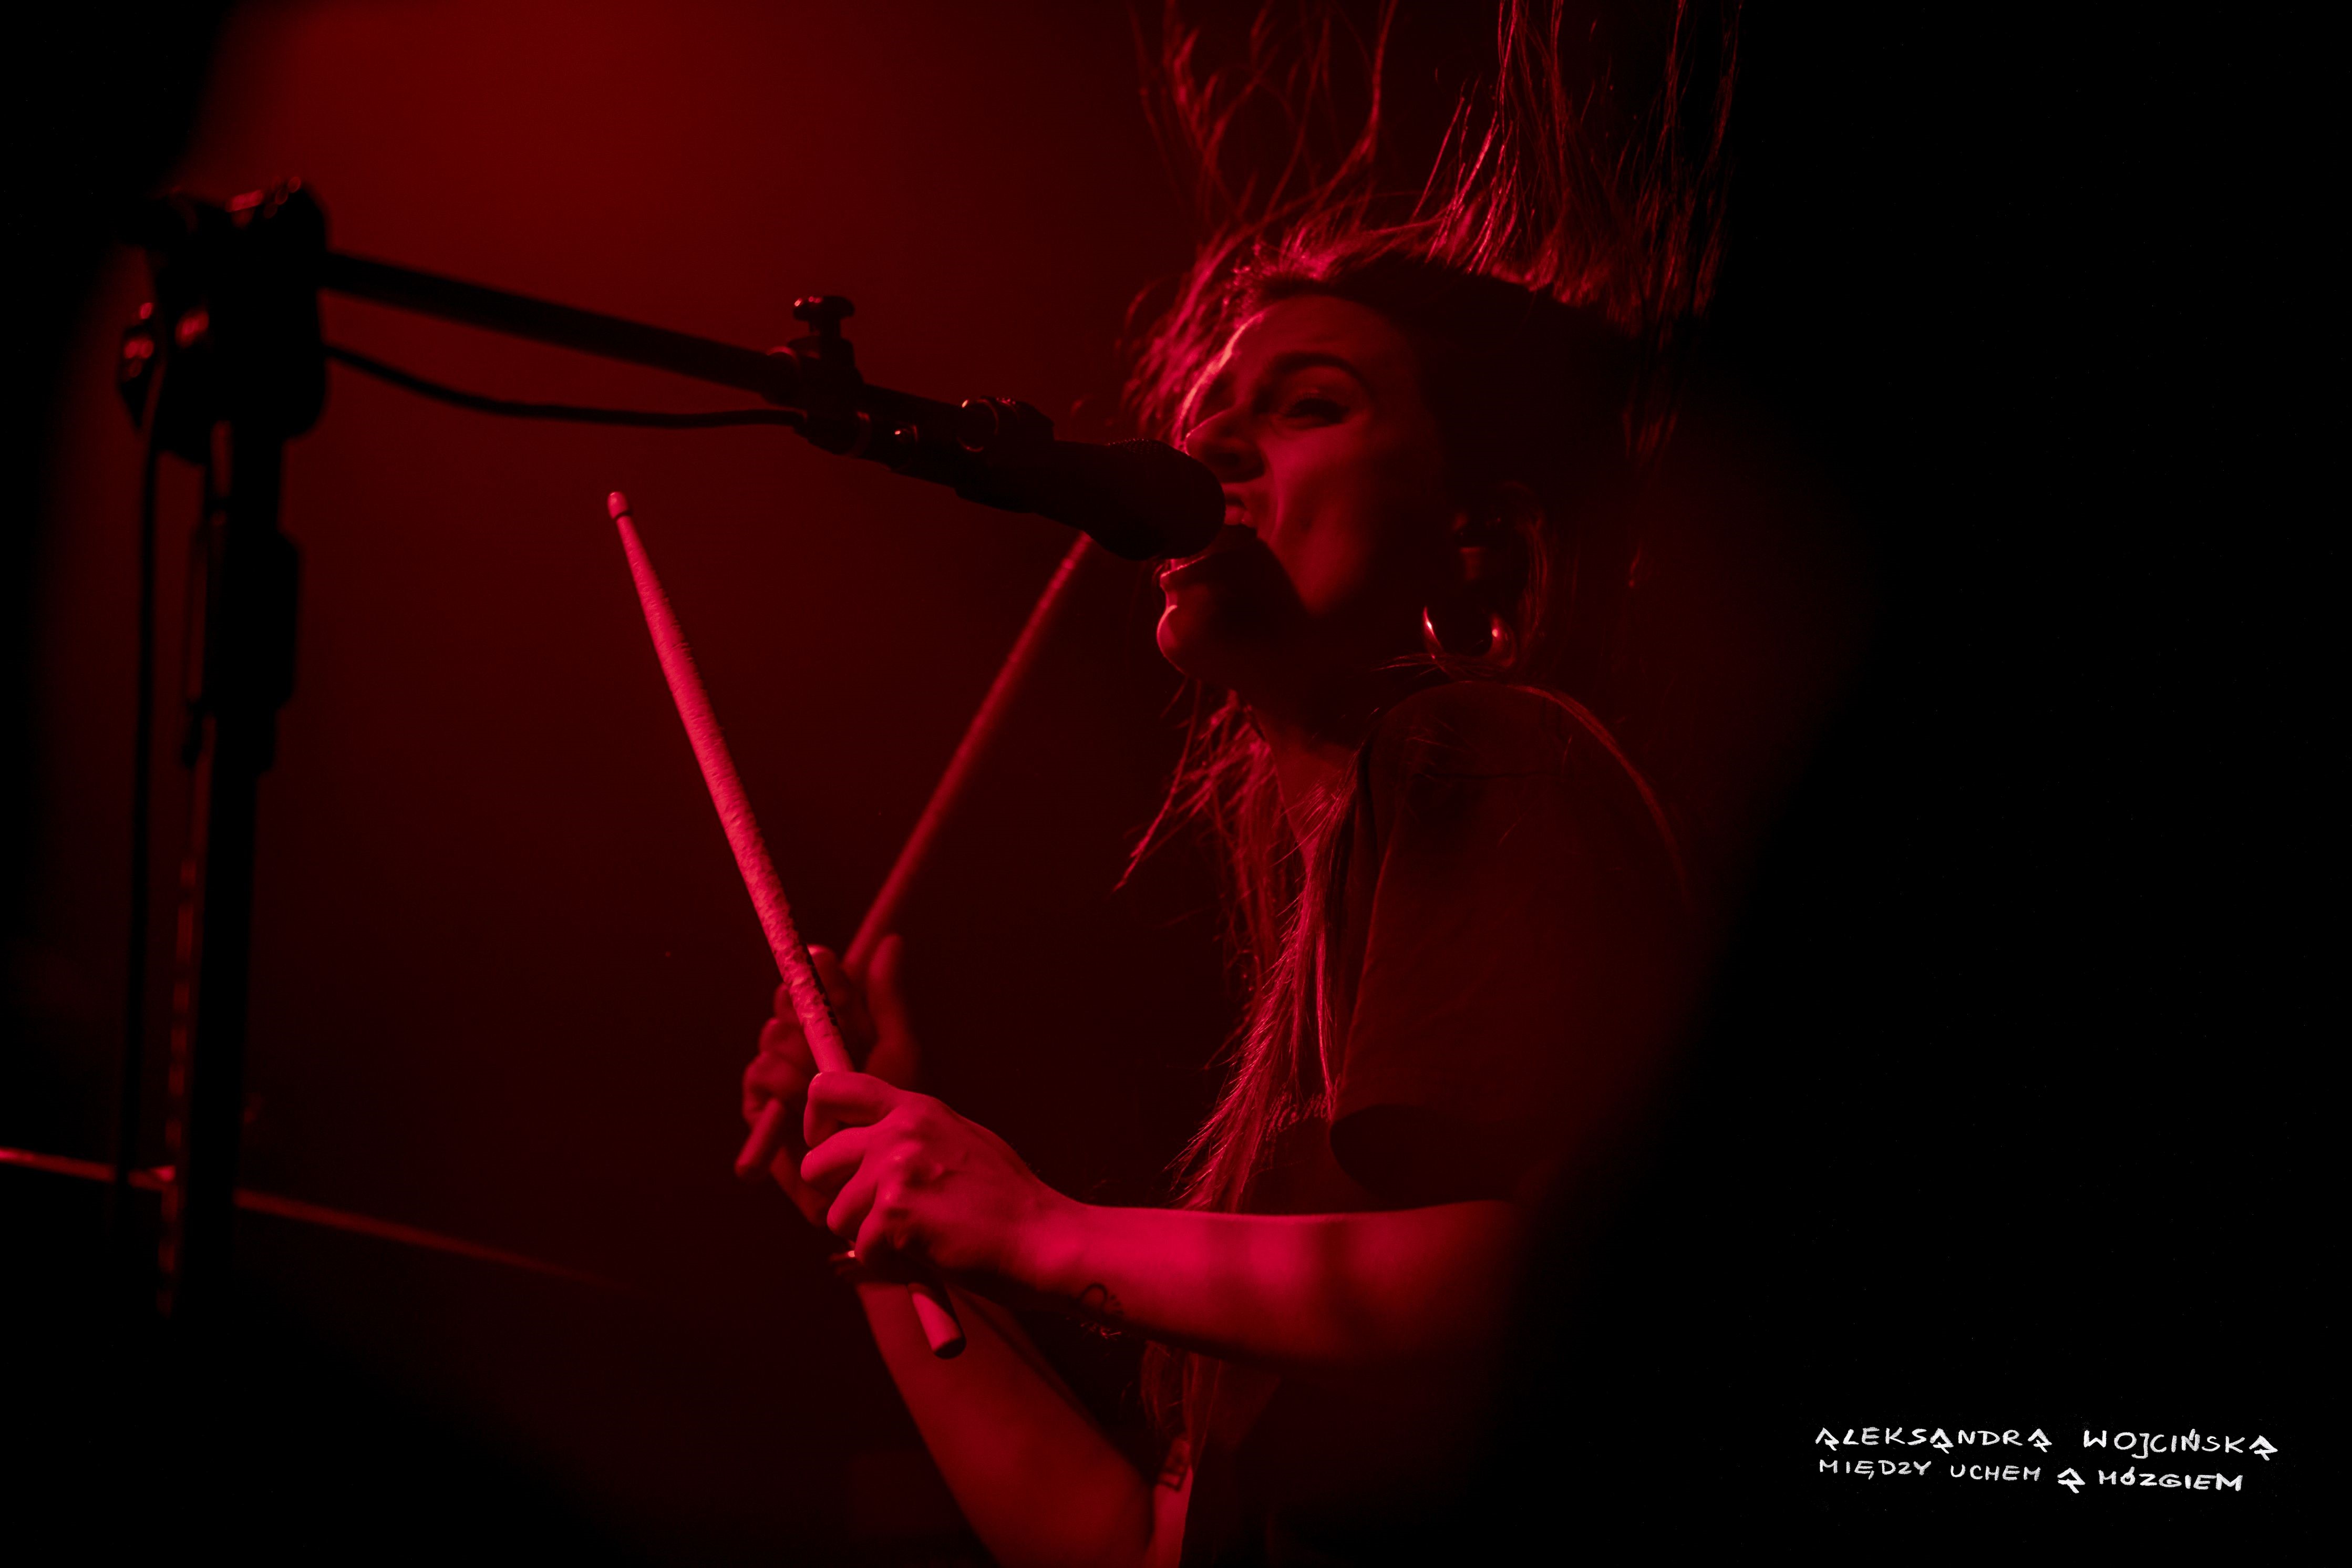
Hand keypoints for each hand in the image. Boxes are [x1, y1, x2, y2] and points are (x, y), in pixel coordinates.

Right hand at [737, 934, 917, 1223]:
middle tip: (830, 1031)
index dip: (820, 967)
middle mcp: (804, 1039)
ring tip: (826, 1084)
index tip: (830, 962)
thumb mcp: (899, 1049)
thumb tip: (889, 940)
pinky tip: (805, 1105)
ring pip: (773, 1034)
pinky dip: (783, 1086)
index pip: (815, 976)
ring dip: (801, 1056)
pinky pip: (759, 1074)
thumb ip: (888, 998)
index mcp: (837, 1021)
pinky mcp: (760, 1103)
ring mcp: (780, 1070)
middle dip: (807, 1010)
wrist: (872, 1173)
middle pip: (786, 998)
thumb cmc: (890, 1115)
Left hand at [799, 1072, 1071, 1284]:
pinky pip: (862, 1251)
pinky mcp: (896, 1213)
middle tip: (881, 1216)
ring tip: (918, 1239)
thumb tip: (862, 1144)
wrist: (1046, 1239)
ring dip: (868, 1238)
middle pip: (817, 1163)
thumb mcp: (959, 1141)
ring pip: (835, 1216)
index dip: (817, 1124)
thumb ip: (910, 1136)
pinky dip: (890, 1265)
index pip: (830, 1089)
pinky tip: (928, 1257)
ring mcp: (896, 1170)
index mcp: (916, 1109)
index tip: (830, 1151)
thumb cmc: (1008, 1203)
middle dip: (840, 1197)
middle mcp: (900, 1130)